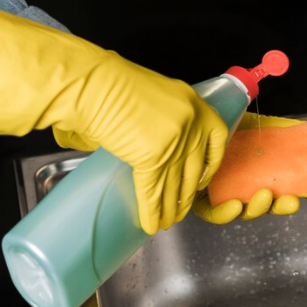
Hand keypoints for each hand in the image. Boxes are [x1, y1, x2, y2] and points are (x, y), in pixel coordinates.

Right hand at [0, 7, 227, 234]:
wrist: (90, 82)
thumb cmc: (107, 81)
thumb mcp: (148, 94)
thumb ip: (158, 120)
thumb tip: (146, 143)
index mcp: (191, 102)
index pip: (216, 138)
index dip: (212, 163)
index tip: (204, 177)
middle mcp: (189, 123)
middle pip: (194, 167)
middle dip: (187, 193)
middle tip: (181, 209)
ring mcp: (174, 141)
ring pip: (175, 184)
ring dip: (170, 208)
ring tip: (167, 223)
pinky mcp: (153, 157)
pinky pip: (153, 192)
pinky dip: (151, 212)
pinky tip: (150, 225)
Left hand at [192, 113, 306, 224]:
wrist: (208, 110)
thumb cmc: (236, 121)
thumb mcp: (270, 127)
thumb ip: (294, 140)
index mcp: (264, 175)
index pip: (285, 193)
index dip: (303, 198)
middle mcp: (246, 186)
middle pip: (267, 206)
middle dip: (281, 207)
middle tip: (291, 200)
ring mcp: (225, 193)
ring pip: (244, 211)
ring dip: (258, 208)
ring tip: (265, 195)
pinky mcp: (202, 197)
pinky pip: (214, 213)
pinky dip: (226, 214)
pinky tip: (235, 205)